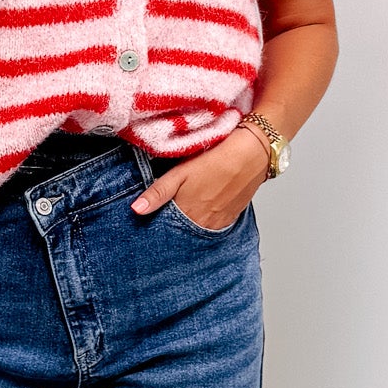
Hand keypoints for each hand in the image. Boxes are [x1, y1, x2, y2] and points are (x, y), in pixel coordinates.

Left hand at [129, 124, 268, 230]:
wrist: (251, 154)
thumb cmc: (215, 159)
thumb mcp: (180, 172)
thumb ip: (158, 192)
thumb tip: (136, 210)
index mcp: (187, 213)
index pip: (166, 230)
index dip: (157, 227)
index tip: (149, 225)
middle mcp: (203, 224)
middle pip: (182, 233)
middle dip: (172, 230)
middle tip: (167, 218)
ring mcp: (219, 223)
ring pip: (197, 231)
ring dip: (189, 227)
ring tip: (186, 212)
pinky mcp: (231, 218)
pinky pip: (213, 228)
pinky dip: (204, 223)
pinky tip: (202, 211)